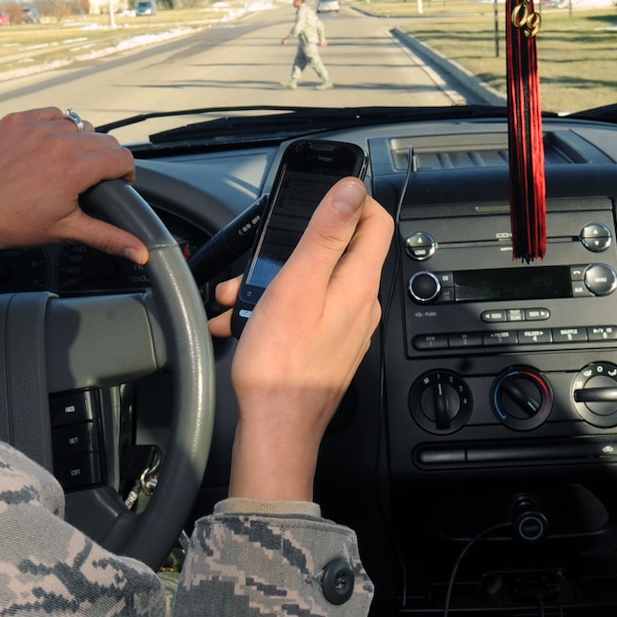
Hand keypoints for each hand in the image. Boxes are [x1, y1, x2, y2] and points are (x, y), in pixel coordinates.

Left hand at [0, 109, 146, 271]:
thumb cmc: (16, 224)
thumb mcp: (67, 230)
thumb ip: (109, 238)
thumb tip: (142, 253)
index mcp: (75, 168)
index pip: (122, 157)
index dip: (125, 173)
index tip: (116, 183)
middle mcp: (58, 141)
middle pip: (103, 139)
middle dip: (104, 159)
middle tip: (87, 179)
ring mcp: (35, 127)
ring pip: (78, 125)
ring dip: (78, 141)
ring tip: (64, 164)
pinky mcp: (17, 120)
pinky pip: (51, 114)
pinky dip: (54, 127)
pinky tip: (46, 148)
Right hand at [218, 177, 391, 501]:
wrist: (276, 427)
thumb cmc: (282, 363)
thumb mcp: (298, 283)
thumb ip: (326, 233)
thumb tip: (352, 189)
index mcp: (359, 283)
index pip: (376, 221)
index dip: (351, 201)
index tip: (319, 199)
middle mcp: (360, 304)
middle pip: (337, 251)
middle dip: (293, 248)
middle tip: (259, 259)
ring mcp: (345, 328)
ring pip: (314, 283)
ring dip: (274, 281)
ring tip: (239, 296)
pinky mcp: (327, 347)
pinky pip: (304, 312)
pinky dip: (274, 309)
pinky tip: (244, 321)